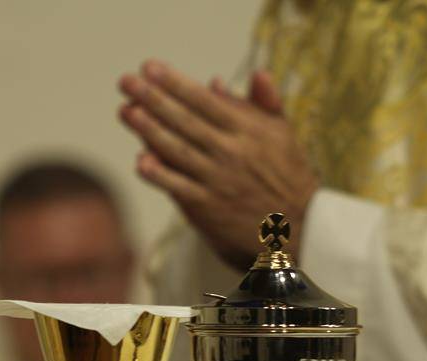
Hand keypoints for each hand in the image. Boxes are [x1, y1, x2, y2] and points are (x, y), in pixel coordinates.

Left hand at [118, 61, 317, 268]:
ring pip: (179, 151)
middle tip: (125, 82)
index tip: (149, 67)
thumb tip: (251, 74)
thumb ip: (266, 103)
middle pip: (185, 122)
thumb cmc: (289, 176)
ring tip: (126, 111)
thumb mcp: (284, 134)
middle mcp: (232, 152)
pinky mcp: (210, 208)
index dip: (175, 83)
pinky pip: (180, 188)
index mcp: (248, 130)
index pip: (205, 101)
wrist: (301, 227)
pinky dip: (161, 175)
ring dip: (149, 130)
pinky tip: (141, 161)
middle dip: (152, 99)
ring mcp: (219, 181)